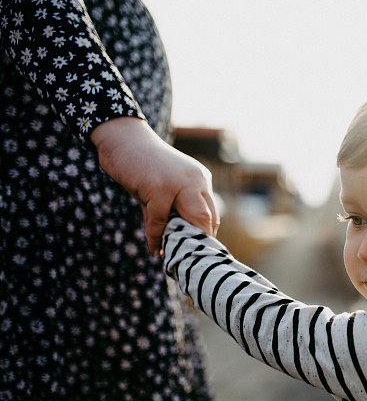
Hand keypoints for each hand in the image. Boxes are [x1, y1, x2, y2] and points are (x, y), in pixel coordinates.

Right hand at [91, 117, 219, 254]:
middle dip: (200, 243)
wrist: (122, 138)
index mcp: (200, 181)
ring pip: (191, 221)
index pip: (210, 214)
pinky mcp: (161, 187)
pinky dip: (155, 237)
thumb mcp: (159, 192)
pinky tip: (153, 248)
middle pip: (208, 219)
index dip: (204, 237)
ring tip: (174, 257)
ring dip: (182, 242)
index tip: (198, 255)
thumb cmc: (140, 167)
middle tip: (190, 262)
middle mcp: (196, 180)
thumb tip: (168, 246)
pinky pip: (161, 220)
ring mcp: (180, 183)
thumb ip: (167, 216)